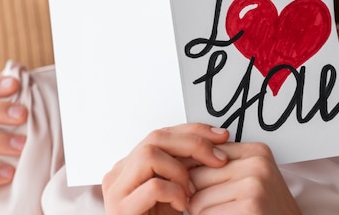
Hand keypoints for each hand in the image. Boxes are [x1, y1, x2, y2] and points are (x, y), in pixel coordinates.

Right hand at [102, 123, 229, 214]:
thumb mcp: (178, 193)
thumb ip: (186, 169)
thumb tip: (217, 145)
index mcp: (131, 166)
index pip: (162, 132)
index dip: (194, 131)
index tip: (222, 136)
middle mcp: (119, 174)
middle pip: (155, 138)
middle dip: (193, 144)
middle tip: (219, 159)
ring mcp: (116, 191)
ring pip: (149, 155)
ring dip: (180, 170)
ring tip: (192, 190)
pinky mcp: (120, 210)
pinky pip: (152, 186)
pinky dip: (174, 192)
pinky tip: (182, 205)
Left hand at [188, 142, 300, 214]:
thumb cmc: (266, 210)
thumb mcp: (250, 178)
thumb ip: (222, 165)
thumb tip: (179, 157)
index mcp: (256, 151)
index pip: (203, 151)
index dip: (191, 173)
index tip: (196, 188)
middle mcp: (256, 163)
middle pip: (196, 176)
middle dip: (196, 196)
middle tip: (215, 207)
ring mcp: (254, 185)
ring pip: (197, 199)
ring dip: (202, 214)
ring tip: (223, 214)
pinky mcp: (250, 205)